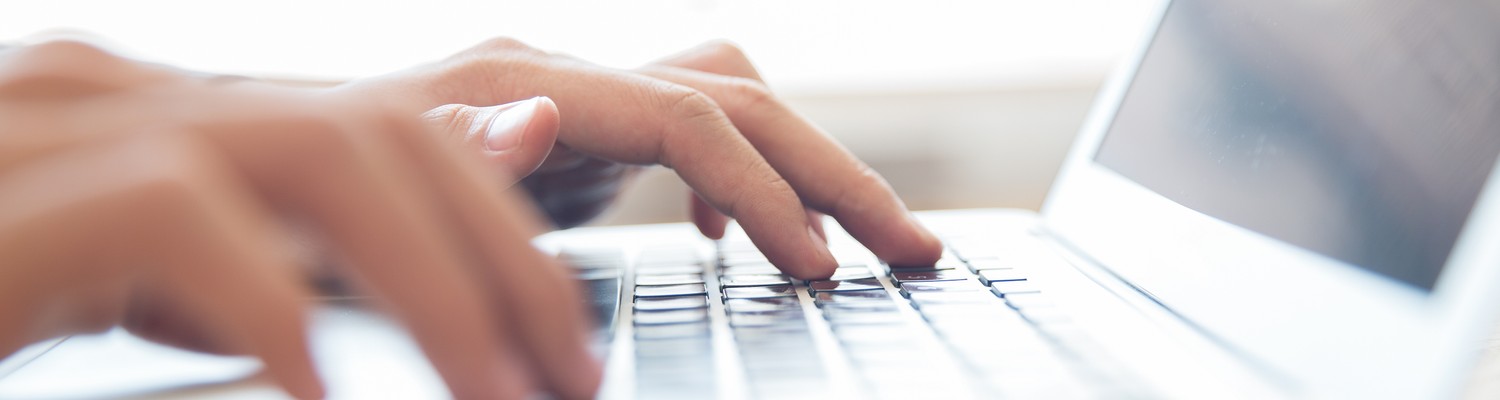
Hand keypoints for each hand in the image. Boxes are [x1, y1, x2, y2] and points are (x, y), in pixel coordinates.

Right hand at [0, 42, 597, 398]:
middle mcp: (125, 92)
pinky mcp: (10, 198)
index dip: (501, 229)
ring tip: (492, 394)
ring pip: (320, 151)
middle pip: (386, 134)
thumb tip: (458, 220)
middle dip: (507, 260)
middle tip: (570, 375)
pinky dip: (271, 299)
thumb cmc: (2, 301)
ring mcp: (59, 126)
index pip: (390, 132)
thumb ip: (292, 252)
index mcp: (169, 111)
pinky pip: (179, 212)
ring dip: (433, 284)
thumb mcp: (157, 284)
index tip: (565, 338)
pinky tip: (316, 386)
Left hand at [337, 38, 943, 277]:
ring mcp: (574, 98)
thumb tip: (543, 116)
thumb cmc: (298, 209)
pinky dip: (743, 179)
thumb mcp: (359, 207)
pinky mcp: (577, 132)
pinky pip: (694, 133)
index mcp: (519, 86)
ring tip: (870, 240)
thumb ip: (456, 162)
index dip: (768, 194)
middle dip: (833, 174)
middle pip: (737, 98)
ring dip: (808, 169)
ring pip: (730, 105)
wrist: (255, 176)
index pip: (690, 119)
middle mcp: (559, 74)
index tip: (821, 270)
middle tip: (913, 249)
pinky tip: (739, 239)